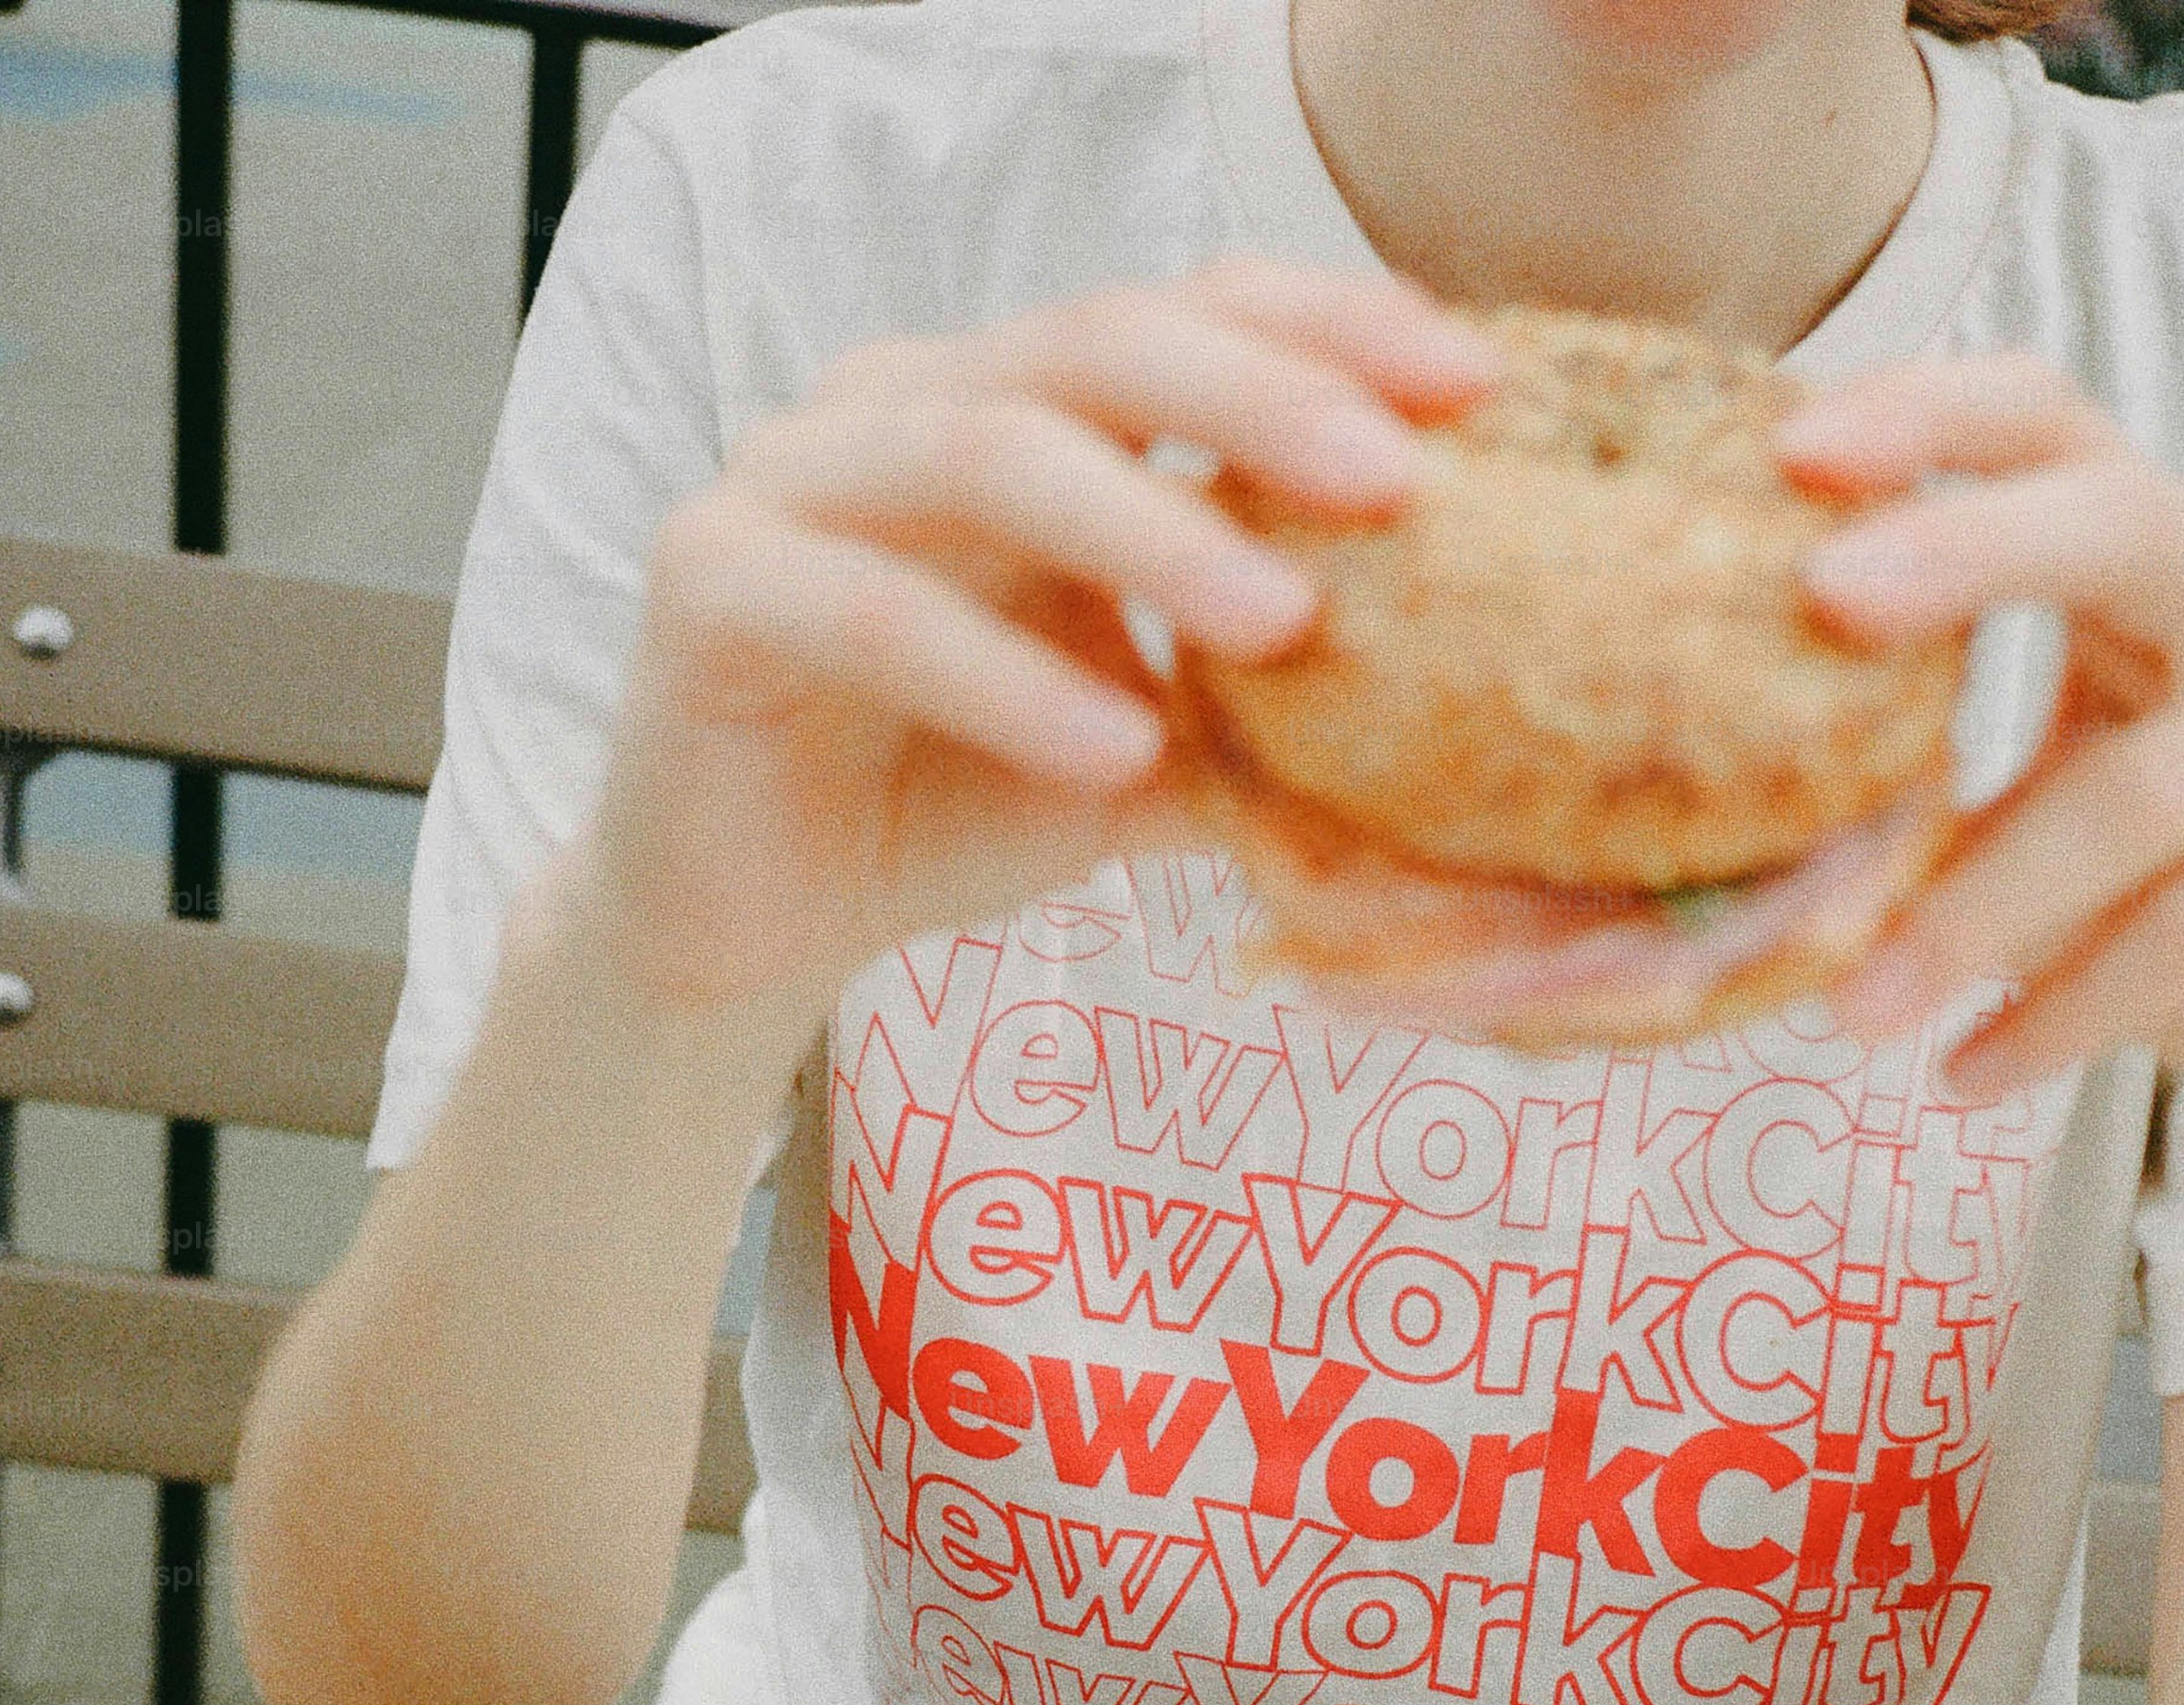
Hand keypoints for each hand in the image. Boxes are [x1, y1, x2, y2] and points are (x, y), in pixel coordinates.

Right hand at [566, 256, 1507, 1035]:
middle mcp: (906, 401)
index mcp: (1020, 402)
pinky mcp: (709, 585)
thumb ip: (1272, 712)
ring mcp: (795, 477)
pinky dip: (1006, 681)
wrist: (755, 914)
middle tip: (1395, 480)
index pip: (1186, 311)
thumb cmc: (961, 796)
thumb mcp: (1153, 747)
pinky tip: (1117, 751)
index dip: (1328, 328)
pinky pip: (871, 613)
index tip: (1474, 387)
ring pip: (985, 456)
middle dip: (1259, 402)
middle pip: (1095, 345)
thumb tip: (1472, 714)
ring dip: (1148, 535)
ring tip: (1283, 626)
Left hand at [1777, 352, 2183, 1176]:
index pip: (2062, 424)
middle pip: (2129, 525)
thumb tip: (1701, 759)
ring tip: (1854, 1007)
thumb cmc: (2161, 898)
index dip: (1937, 415)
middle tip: (1822, 598)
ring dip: (1978, 908)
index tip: (1794, 444)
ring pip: (2141, 791)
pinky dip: (2067, 1010)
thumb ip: (1929, 753)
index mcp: (2179, 552)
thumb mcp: (2036, 798)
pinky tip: (1968, 1072)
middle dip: (1969, 552)